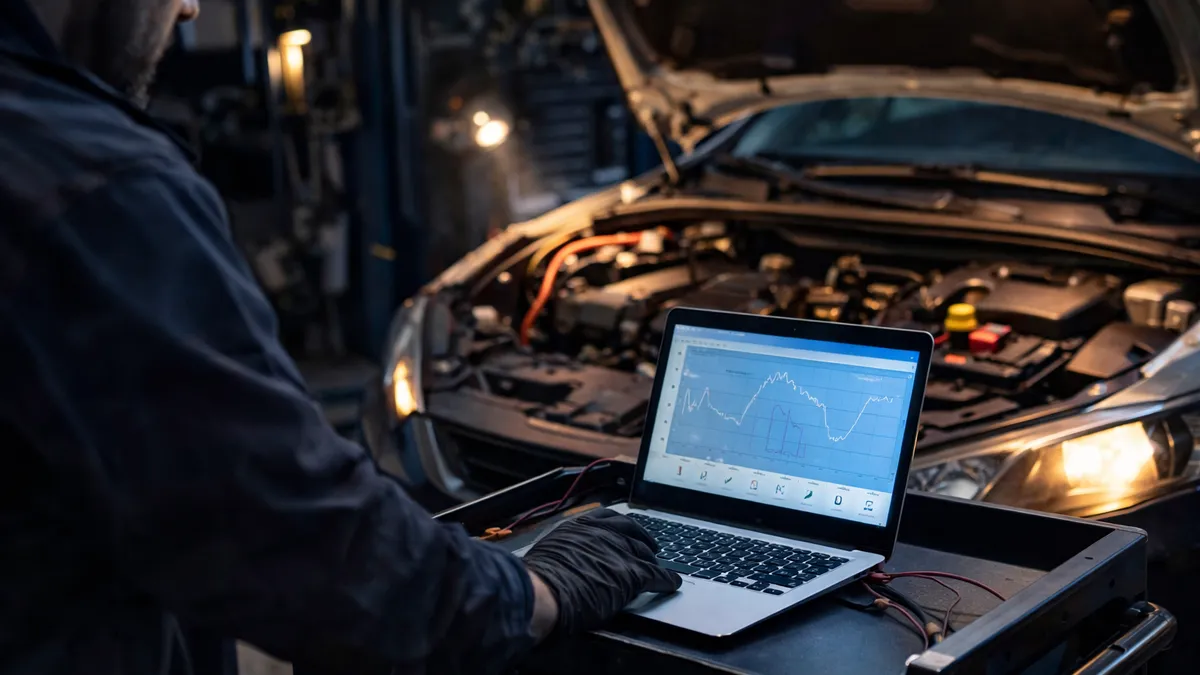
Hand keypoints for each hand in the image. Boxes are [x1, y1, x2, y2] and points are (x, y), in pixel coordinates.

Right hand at [522, 508, 681, 635]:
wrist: (545, 592)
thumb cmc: (538, 579)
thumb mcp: (548, 553)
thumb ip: (562, 550)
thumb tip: (562, 560)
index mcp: (580, 526)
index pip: (608, 517)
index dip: (620, 525)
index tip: (625, 528)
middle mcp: (602, 533)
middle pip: (630, 531)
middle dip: (642, 538)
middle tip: (649, 545)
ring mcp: (619, 551)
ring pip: (645, 552)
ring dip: (653, 559)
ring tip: (659, 565)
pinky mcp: (632, 573)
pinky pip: (657, 574)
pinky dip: (667, 579)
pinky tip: (672, 583)